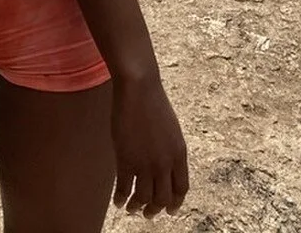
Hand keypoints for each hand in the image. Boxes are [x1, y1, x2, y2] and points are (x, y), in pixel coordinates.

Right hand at [112, 74, 188, 218]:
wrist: (139, 88)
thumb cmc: (153, 102)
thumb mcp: (170, 129)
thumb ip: (170, 150)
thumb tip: (164, 168)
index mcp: (179, 153)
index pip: (181, 189)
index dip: (175, 203)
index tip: (170, 210)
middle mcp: (165, 162)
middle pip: (163, 199)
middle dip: (155, 209)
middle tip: (148, 213)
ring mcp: (145, 163)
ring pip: (143, 199)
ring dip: (137, 207)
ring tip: (131, 207)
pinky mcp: (126, 159)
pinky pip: (124, 189)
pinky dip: (121, 199)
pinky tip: (118, 201)